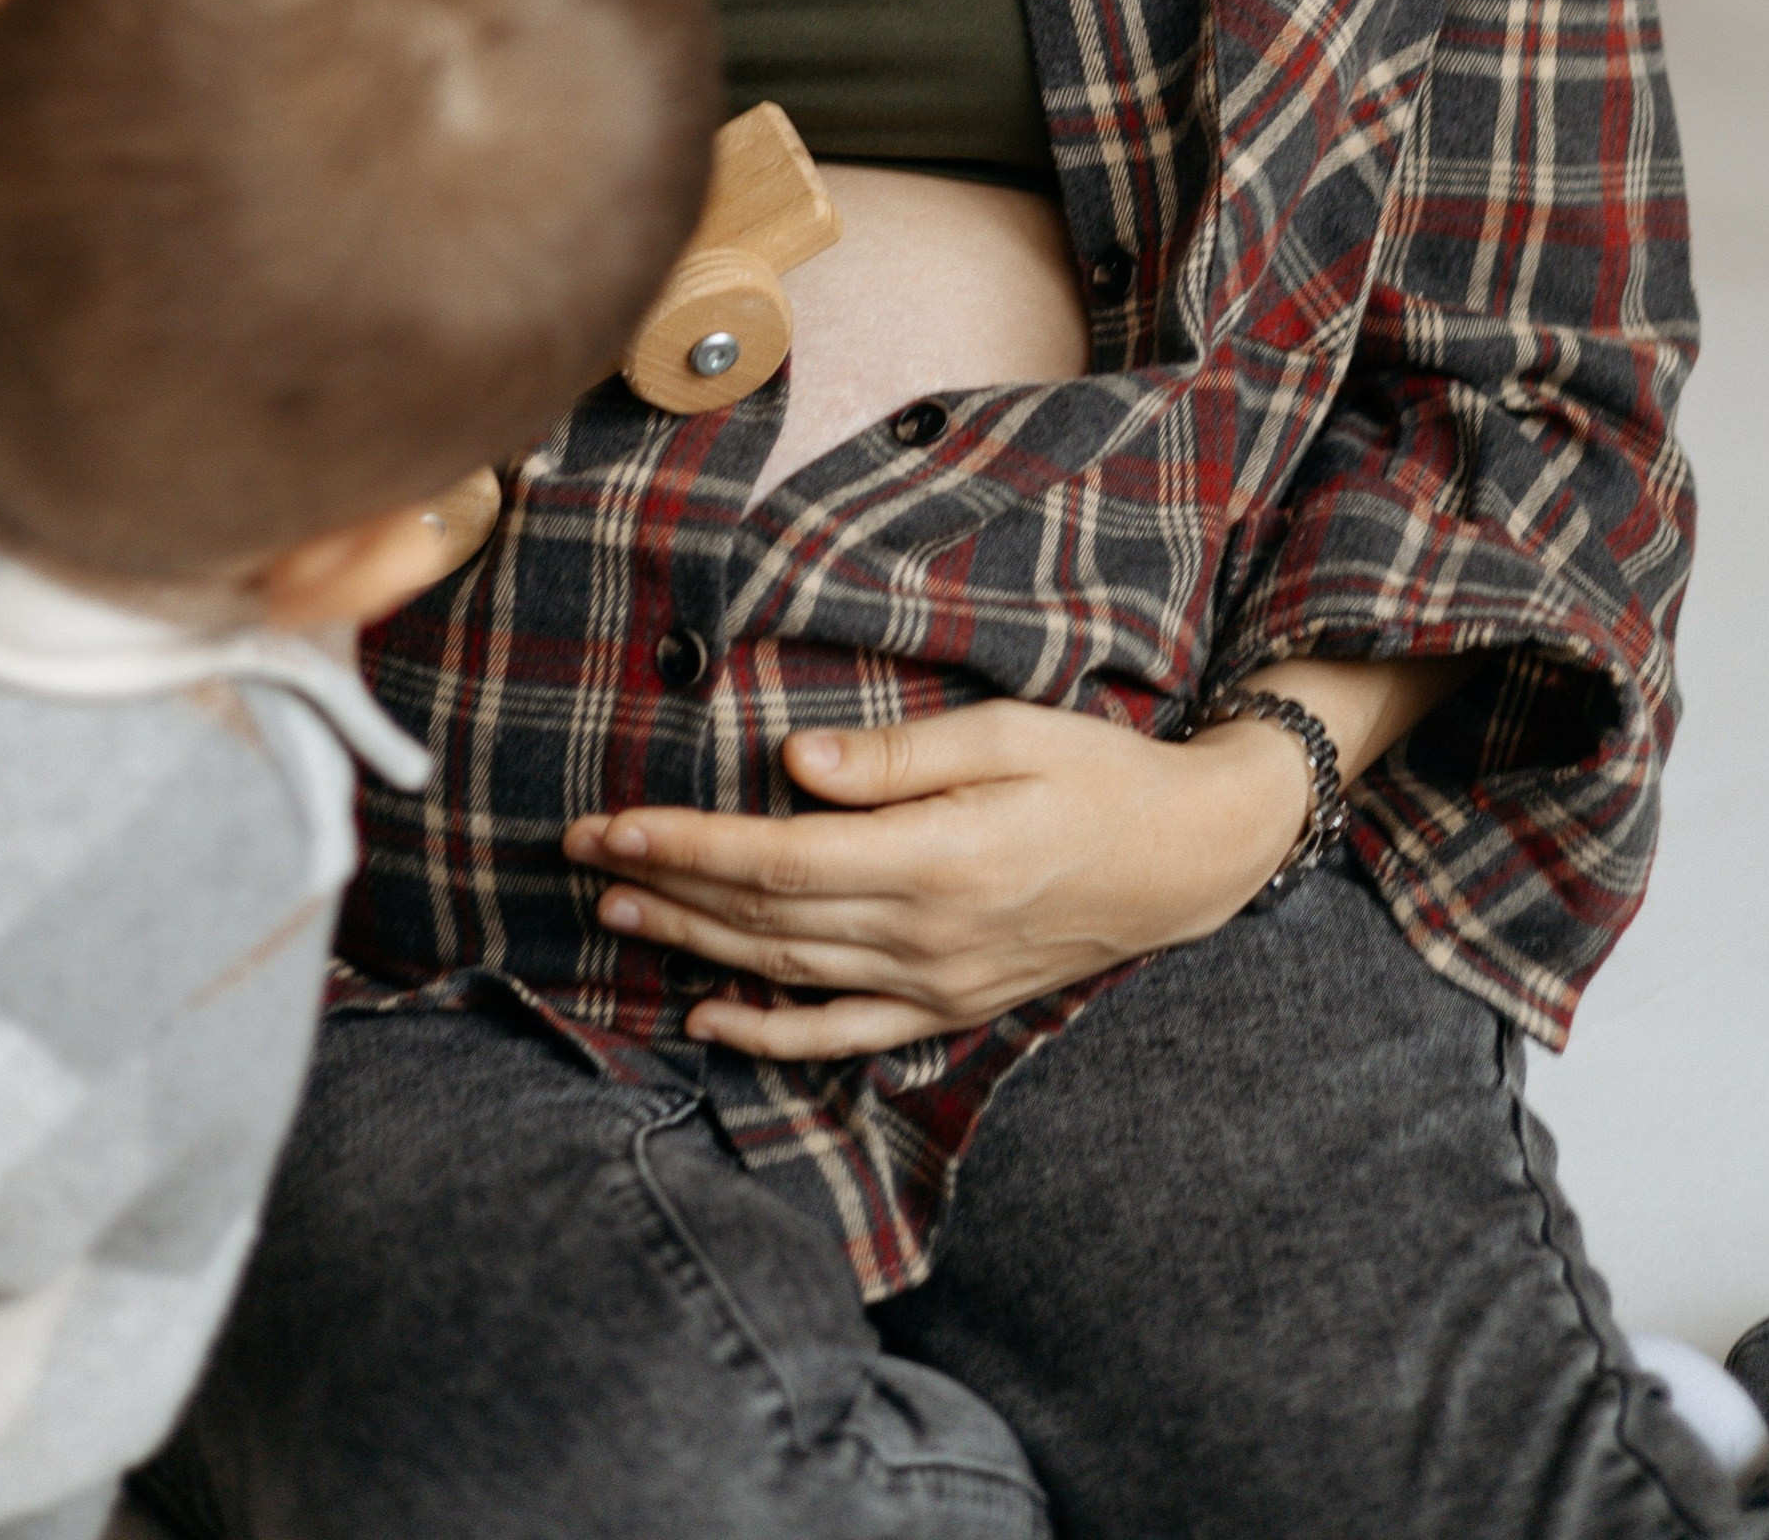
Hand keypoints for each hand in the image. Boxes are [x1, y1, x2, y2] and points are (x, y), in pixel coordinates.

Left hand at [564, 696, 1313, 1061]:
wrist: (1187, 857)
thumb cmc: (1095, 774)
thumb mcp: (1008, 734)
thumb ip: (898, 756)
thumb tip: (795, 760)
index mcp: (936, 859)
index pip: (777, 861)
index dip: (685, 847)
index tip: (610, 825)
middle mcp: (926, 935)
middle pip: (765, 920)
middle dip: (664, 889)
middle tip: (581, 860)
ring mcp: (936, 982)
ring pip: (787, 973)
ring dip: (695, 947)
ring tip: (618, 914)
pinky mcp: (948, 1004)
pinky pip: (842, 1033)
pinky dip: (769, 1032)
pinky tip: (709, 1019)